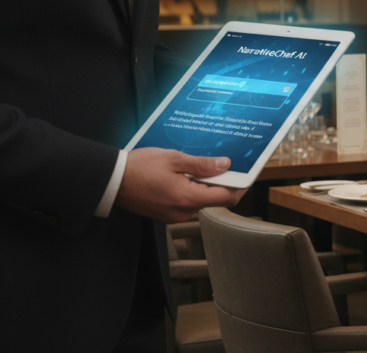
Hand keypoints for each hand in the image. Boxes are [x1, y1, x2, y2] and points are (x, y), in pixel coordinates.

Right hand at [115, 148, 245, 223]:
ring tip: (192, 166)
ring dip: (202, 184)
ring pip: (199, 200)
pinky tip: (181, 175)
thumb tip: (225, 165)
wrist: (110, 181)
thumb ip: (202, 165)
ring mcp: (173, 216)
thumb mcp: (174, 159)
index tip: (247, 174)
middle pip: (213, 198)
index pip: (226, 197)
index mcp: (187, 198)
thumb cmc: (138, 168)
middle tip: (219, 162)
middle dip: (219, 181)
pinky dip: (189, 189)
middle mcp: (183, 212)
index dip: (240, 185)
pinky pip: (186, 202)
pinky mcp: (166, 214)